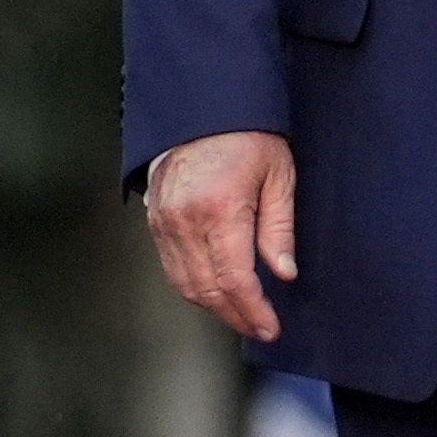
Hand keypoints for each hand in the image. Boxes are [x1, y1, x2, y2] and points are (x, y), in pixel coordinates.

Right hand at [144, 131, 300, 339]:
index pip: (234, 279)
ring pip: (184, 284)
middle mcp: (185, 220)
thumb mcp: (278, 176)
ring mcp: (164, 221)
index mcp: (219, 209)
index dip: (253, 311)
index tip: (270, 328)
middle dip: (234, 316)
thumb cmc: (247, 136)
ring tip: (240, 316)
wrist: (202, 107)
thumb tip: (283, 274)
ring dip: (212, 307)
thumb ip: (279, 230)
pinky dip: (192, 287)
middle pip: (207, 289)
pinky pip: (171, 267)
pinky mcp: (154, 220)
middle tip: (259, 328)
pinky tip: (215, 292)